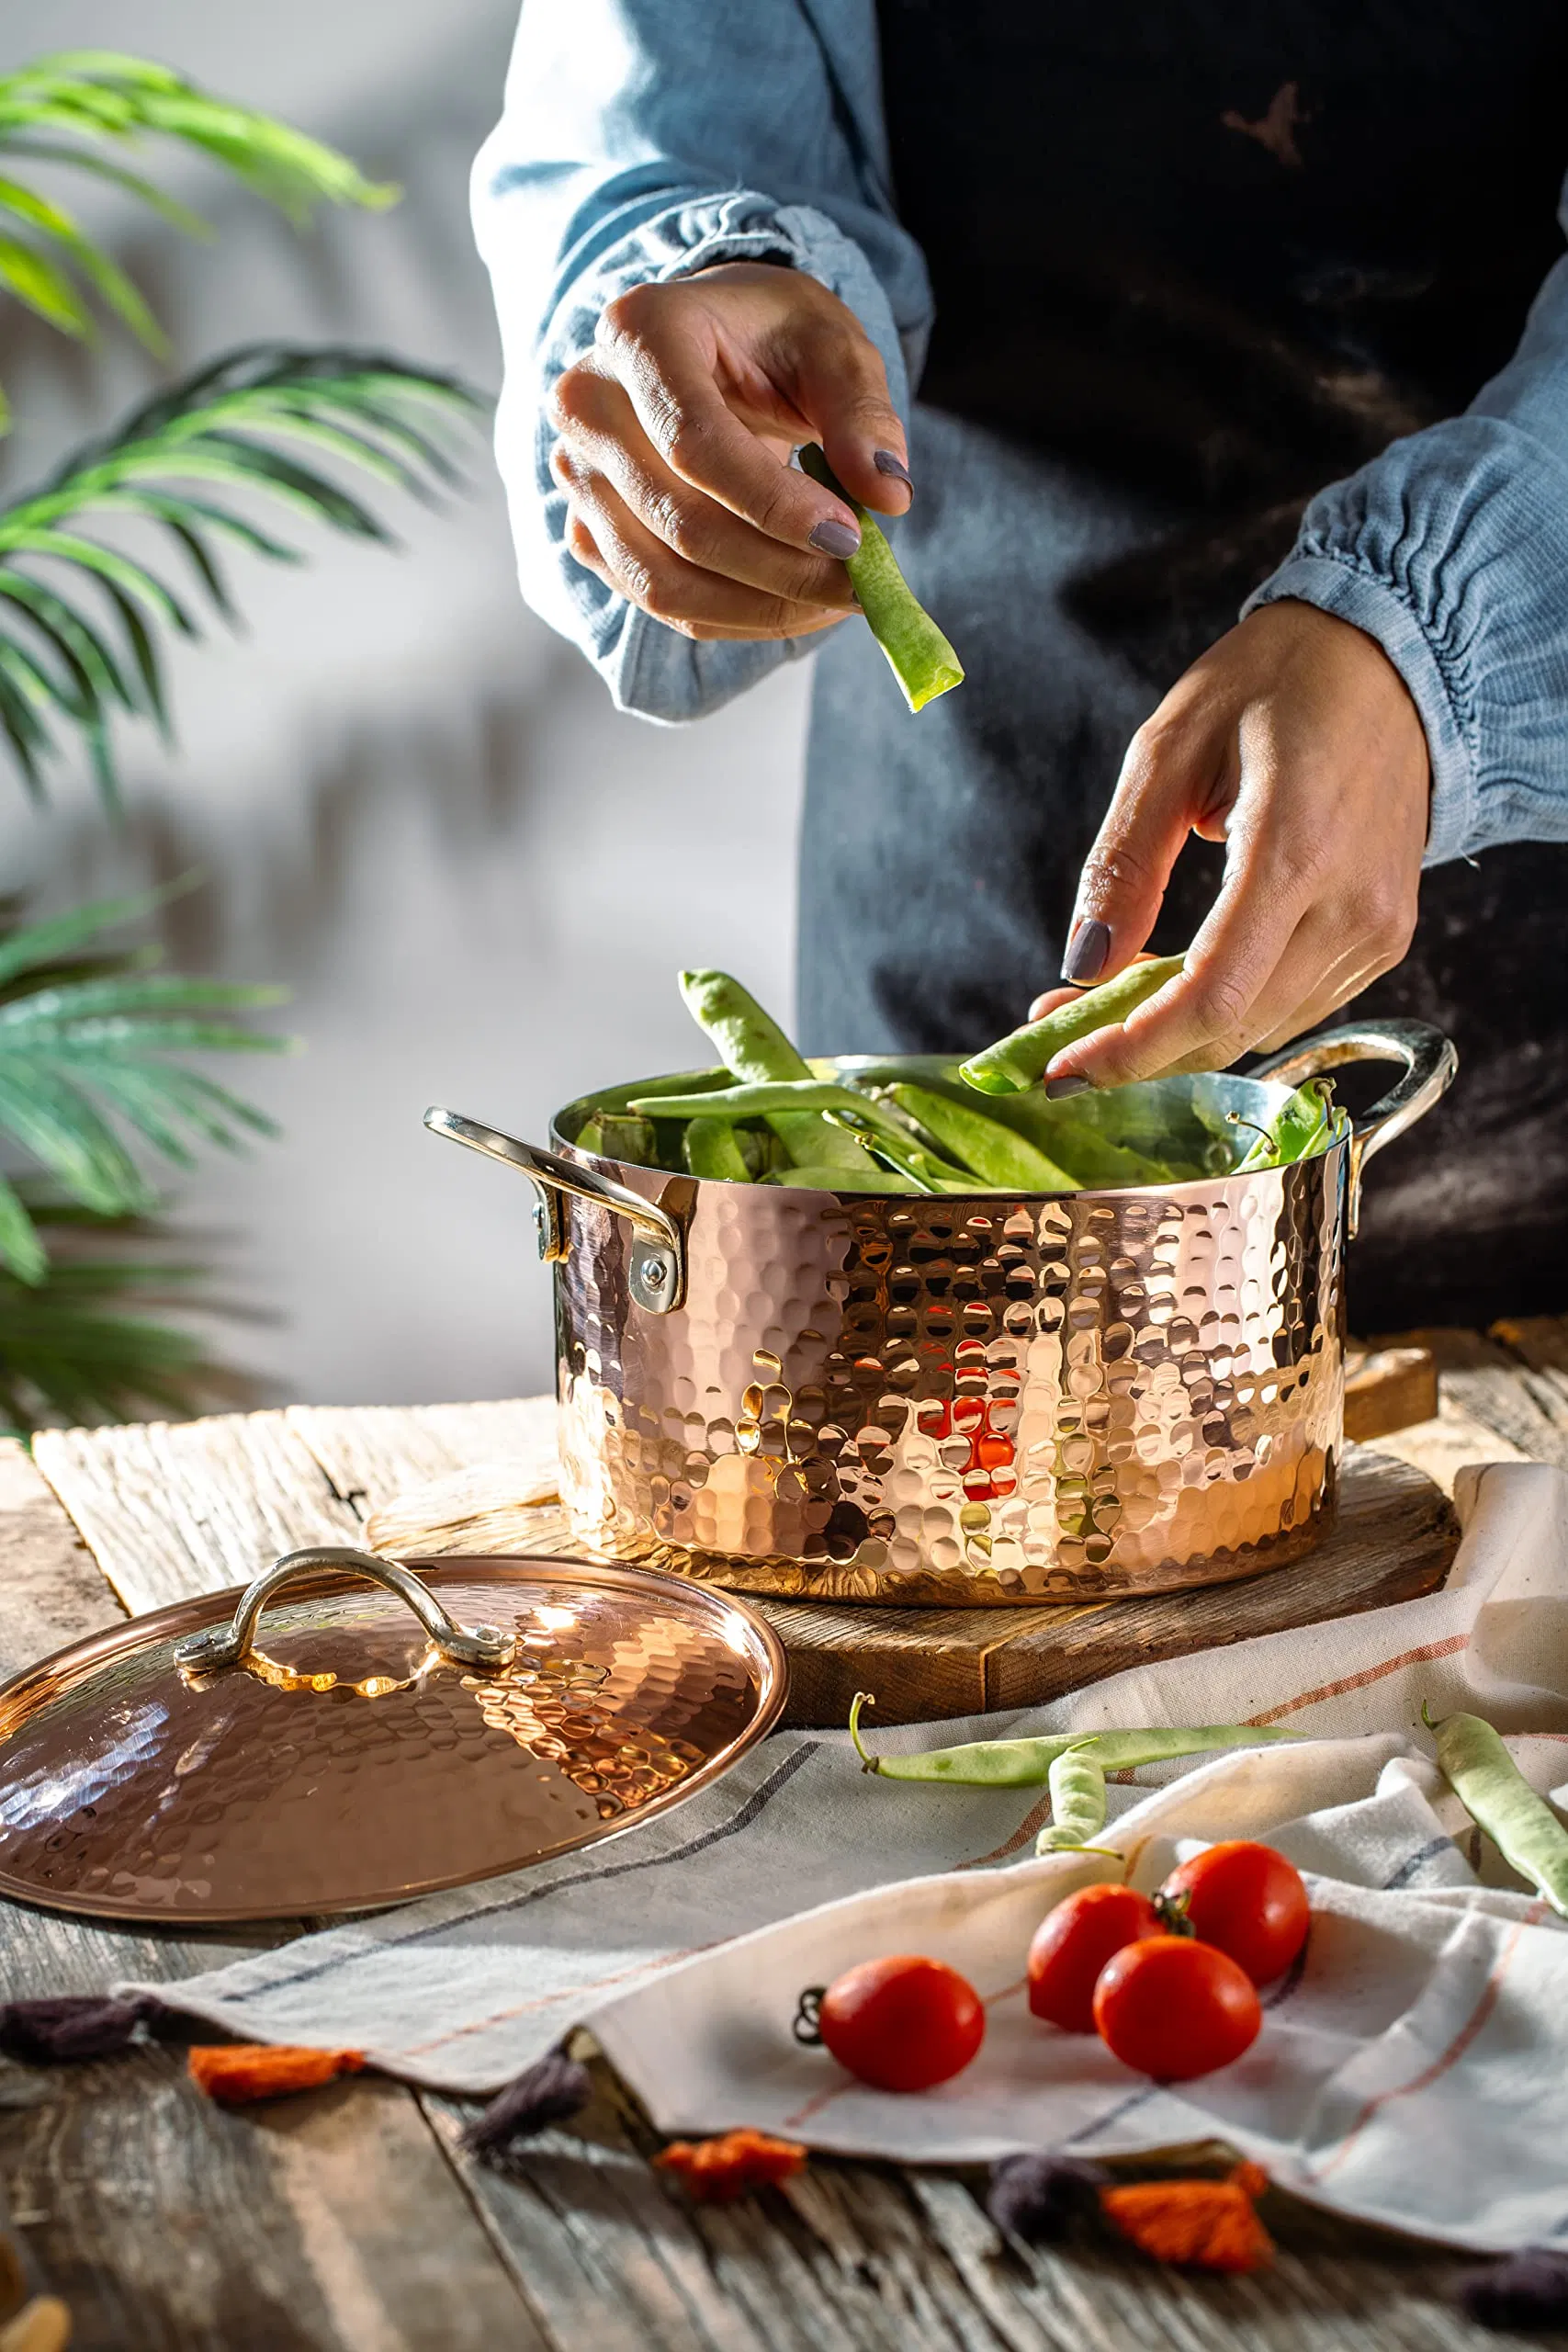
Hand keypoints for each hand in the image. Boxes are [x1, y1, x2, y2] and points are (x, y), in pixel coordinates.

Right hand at [548, 262, 911, 640]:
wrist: (711, 344)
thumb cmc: (771, 335)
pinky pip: (659, 602)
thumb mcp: (832, 345)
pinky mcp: (588, 531)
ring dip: (760, 608)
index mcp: (640, 332)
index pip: (694, 444)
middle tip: (862, 585)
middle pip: (680, 523)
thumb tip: (889, 496)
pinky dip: (734, 618)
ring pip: (662, 581)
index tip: (851, 537)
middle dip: (782, 569)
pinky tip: (795, 604)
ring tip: (836, 602)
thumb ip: (862, 413)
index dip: (775, 505)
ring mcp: (577, 476)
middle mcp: (587, 405)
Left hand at [1032, 602, 1430, 1089]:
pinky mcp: (1387, 936)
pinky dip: (1229, 1009)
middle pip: (1235, 1029)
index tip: (1062, 1068)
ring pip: (1264, 1028)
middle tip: (1059, 1034)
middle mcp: (1353, 905)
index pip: (1213, 997)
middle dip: (1139, 1049)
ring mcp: (1380, 928)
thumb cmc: (1275, 683)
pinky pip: (1296, 1004)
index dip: (1132, 1049)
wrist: (1389, 658)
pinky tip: (1178, 979)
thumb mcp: (1170, 748)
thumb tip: (1082, 963)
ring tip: (1110, 998)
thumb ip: (1125, 863)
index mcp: (1295, 849)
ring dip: (1179, 1034)